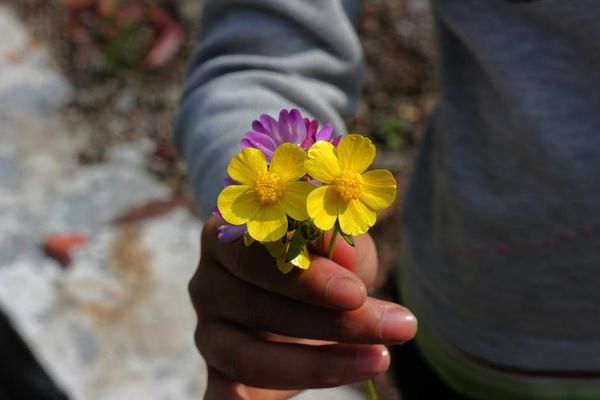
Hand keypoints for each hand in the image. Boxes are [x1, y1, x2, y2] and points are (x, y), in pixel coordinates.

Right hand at [189, 216, 417, 399]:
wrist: (303, 291)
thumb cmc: (317, 259)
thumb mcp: (334, 242)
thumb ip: (338, 240)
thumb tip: (345, 252)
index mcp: (225, 239)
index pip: (257, 254)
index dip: (306, 276)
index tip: (358, 293)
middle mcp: (208, 284)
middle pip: (259, 306)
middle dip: (331, 321)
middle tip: (395, 327)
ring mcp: (208, 332)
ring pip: (251, 357)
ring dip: (320, 365)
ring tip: (379, 358)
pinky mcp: (218, 372)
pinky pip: (222, 395)